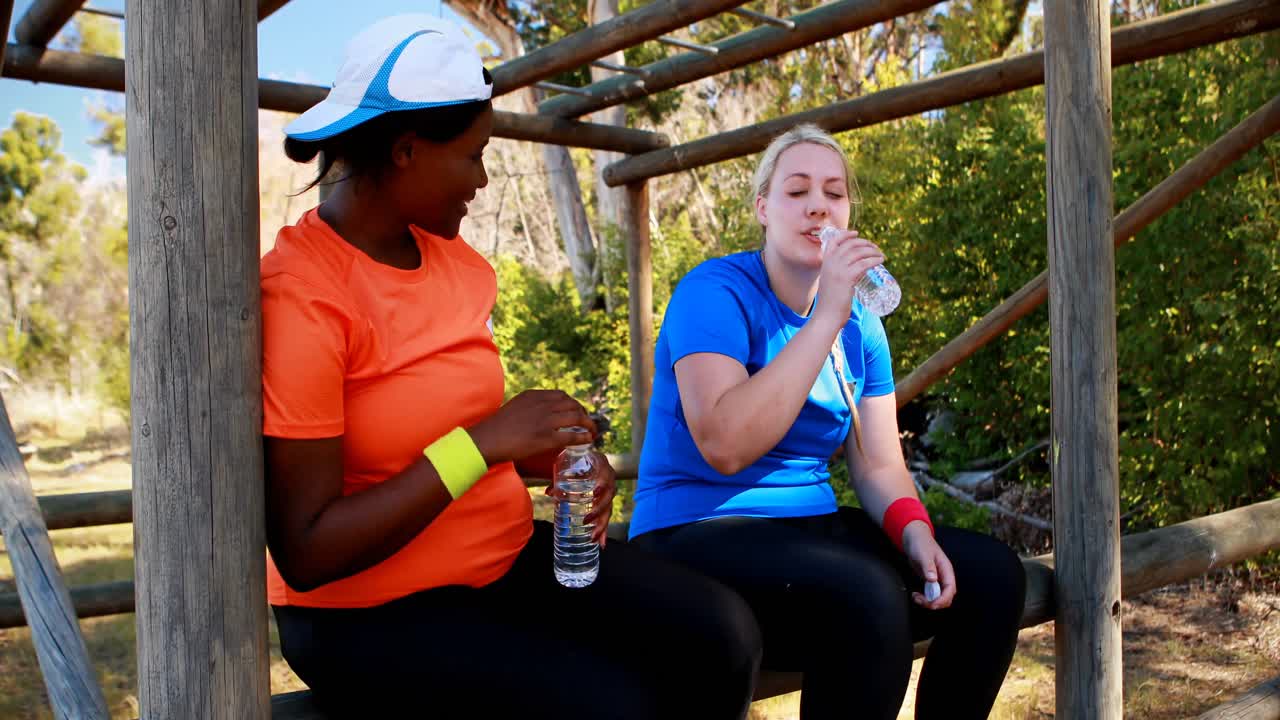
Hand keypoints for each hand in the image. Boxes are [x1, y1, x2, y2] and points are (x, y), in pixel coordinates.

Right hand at [466, 390, 596, 466]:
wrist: (487, 440)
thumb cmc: (497, 427)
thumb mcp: (515, 407)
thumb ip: (530, 407)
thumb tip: (541, 415)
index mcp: (534, 396)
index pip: (561, 395)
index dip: (573, 404)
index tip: (577, 412)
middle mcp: (542, 404)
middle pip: (572, 404)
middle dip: (583, 413)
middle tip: (587, 423)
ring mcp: (546, 421)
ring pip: (576, 417)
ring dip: (588, 424)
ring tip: (592, 431)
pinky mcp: (547, 438)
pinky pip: (573, 435)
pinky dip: (584, 437)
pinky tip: (588, 440)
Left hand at [544, 451, 615, 546]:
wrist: (582, 458)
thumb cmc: (574, 461)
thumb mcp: (565, 466)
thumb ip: (559, 478)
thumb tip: (549, 492)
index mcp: (602, 466)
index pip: (606, 475)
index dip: (603, 483)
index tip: (596, 492)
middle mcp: (608, 479)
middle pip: (609, 497)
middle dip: (599, 510)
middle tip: (586, 520)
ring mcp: (607, 492)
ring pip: (608, 509)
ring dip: (601, 524)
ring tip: (592, 538)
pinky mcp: (604, 502)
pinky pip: (606, 516)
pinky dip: (604, 531)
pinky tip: (601, 544)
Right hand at [815, 228, 885, 322]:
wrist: (826, 316)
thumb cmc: (830, 304)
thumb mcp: (830, 284)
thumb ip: (838, 275)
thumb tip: (855, 272)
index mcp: (825, 263)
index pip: (833, 241)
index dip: (846, 235)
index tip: (856, 233)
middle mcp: (830, 263)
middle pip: (850, 245)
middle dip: (865, 243)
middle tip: (875, 247)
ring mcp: (838, 270)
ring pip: (859, 252)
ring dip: (872, 250)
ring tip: (881, 255)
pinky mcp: (847, 278)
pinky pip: (864, 263)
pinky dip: (874, 260)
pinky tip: (880, 260)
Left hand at [902, 522, 955, 609]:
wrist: (914, 538)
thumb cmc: (920, 543)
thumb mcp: (923, 554)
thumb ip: (928, 566)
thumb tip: (933, 579)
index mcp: (946, 570)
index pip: (950, 589)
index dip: (943, 599)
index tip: (932, 604)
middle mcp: (944, 576)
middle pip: (946, 597)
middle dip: (935, 603)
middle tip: (920, 600)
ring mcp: (937, 579)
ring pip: (938, 598)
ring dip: (928, 602)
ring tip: (915, 597)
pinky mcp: (929, 581)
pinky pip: (931, 595)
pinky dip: (924, 598)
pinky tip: (915, 595)